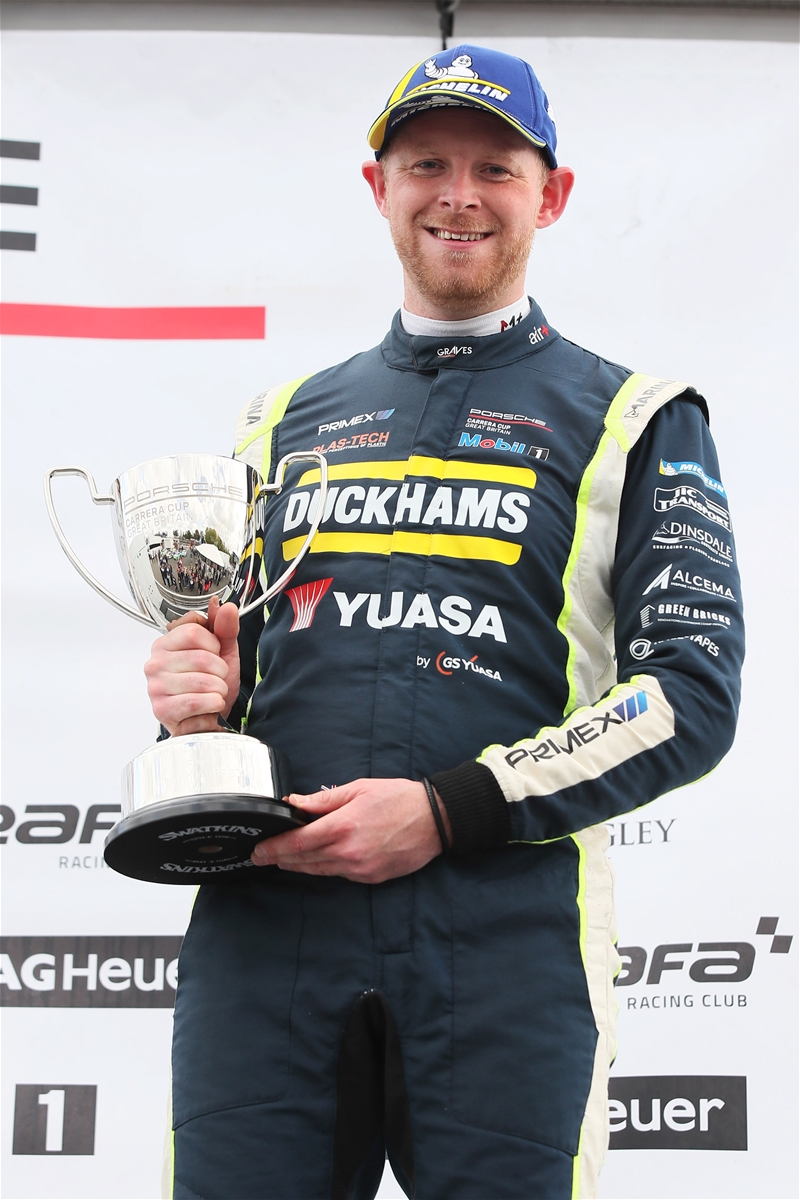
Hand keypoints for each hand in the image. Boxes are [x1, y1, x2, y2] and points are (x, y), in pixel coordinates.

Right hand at [143, 598, 240, 735]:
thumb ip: (225, 628)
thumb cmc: (211, 684)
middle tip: (216, 678)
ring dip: (219, 690)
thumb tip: (226, 607)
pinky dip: (213, 704)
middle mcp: (156, 663)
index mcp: (166, 643)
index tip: (214, 654)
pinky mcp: (161, 709)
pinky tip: (209, 705)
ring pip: (203, 681)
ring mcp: (156, 686)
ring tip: (213, 692)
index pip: (194, 631)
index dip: (214, 644)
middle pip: (202, 658)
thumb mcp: (223, 652)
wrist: (209, 715)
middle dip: (220, 671)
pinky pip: (197, 702)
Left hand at [251, 778, 451, 883]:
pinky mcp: (371, 877)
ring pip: (319, 871)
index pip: (298, 842)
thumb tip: (295, 802)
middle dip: (279, 859)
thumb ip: (324, 799)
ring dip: (298, 866)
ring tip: (282, 860)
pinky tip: (316, 862)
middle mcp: (348, 852)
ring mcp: (360, 868)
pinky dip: (324, 868)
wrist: (435, 820)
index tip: (259, 849)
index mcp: (343, 826)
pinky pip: (340, 874)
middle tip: (261, 857)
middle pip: (304, 860)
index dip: (274, 848)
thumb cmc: (398, 798)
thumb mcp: (359, 789)